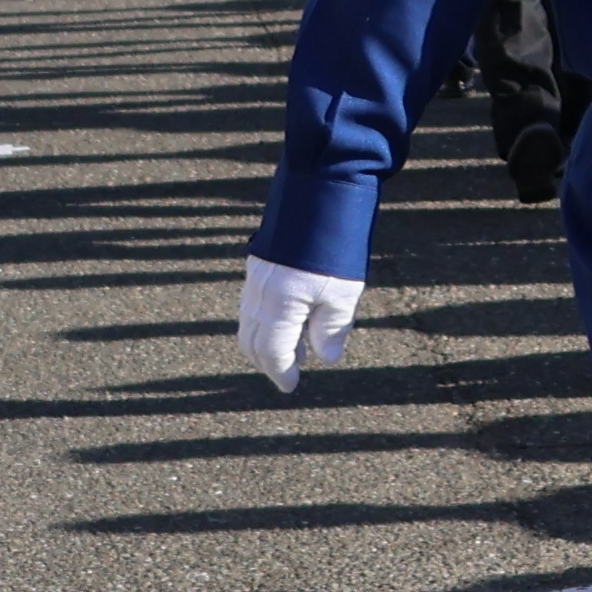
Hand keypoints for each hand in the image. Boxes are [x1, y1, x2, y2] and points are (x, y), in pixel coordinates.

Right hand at [237, 256, 361, 395]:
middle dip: (268, 362)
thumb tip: (327, 360)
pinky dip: (265, 323)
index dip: (280, 372)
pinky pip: (252, 307)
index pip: (271, 352)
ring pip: (249, 324)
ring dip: (267, 343)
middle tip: (289, 373)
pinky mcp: (257, 269)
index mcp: (277, 309)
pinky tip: (290, 323)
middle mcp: (257, 298)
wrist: (314, 205)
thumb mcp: (342, 295)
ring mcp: (253, 283)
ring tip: (297, 352)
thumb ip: (332, 329)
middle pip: (252, 342)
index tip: (291, 387)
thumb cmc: (332, 252)